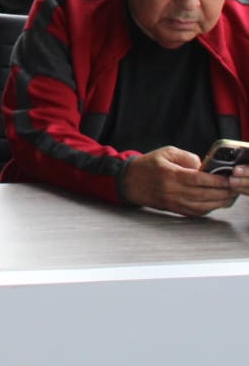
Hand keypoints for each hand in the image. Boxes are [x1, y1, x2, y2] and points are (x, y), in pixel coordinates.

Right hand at [117, 146, 237, 216]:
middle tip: (235, 188)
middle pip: (204, 194)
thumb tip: (204, 166)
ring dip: (219, 203)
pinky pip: (196, 212)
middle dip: (223, 193)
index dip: (216, 181)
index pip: (198, 179)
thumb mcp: (165, 153)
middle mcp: (172, 190)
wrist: (129, 182)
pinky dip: (209, 209)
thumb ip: (187, 157)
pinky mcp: (174, 209)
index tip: (229, 179)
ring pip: (202, 206)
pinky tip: (216, 203)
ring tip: (230, 197)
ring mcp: (174, 202)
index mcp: (170, 174)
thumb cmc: (148, 165)